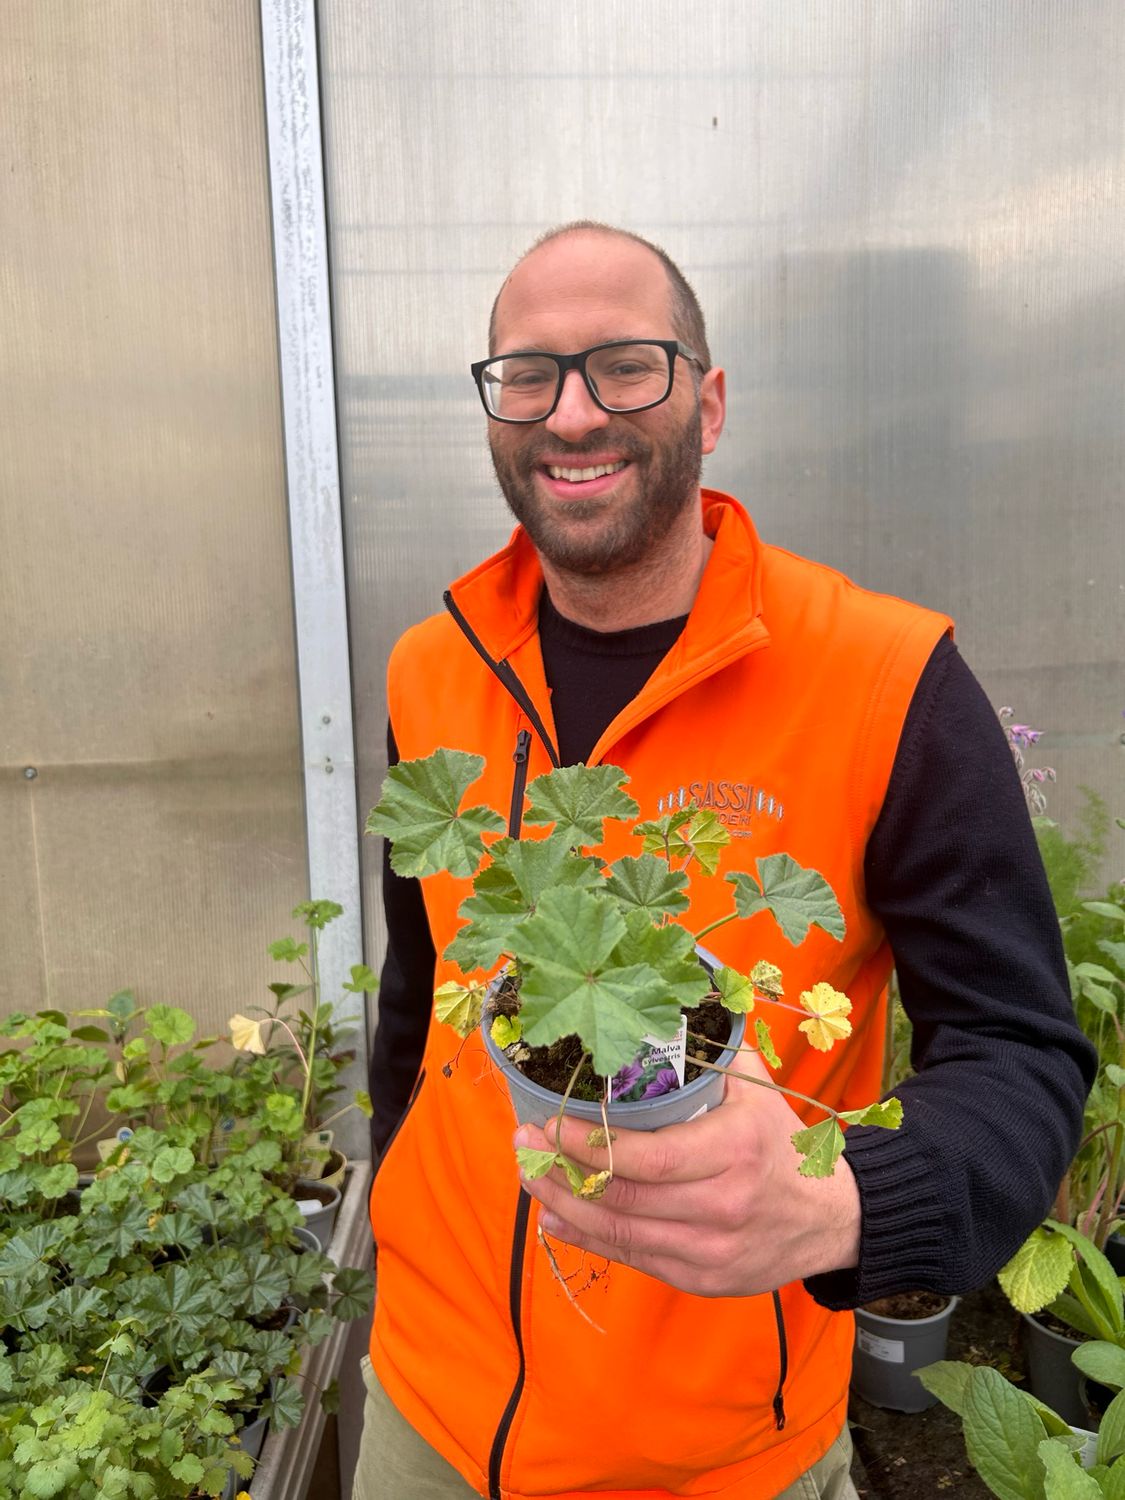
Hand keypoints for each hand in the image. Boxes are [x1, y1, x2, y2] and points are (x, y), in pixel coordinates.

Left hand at [514, 1051, 860, 1297]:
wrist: (833, 1220)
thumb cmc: (785, 1146)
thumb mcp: (757, 1091)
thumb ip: (712, 1051)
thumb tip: (673, 998)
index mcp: (733, 1152)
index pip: (645, 1158)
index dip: (588, 1145)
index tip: (548, 1123)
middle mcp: (721, 1206)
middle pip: (622, 1197)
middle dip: (561, 1171)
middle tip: (524, 1144)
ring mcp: (709, 1250)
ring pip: (620, 1232)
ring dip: (564, 1206)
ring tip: (530, 1177)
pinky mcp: (702, 1279)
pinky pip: (633, 1258)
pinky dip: (588, 1238)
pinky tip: (558, 1217)